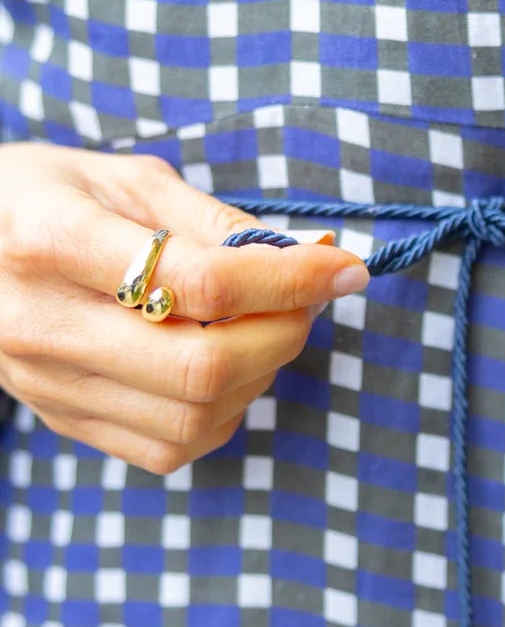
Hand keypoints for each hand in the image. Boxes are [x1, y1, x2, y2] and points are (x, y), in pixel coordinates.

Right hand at [0, 144, 368, 472]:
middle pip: (202, 367)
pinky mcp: (62, 420)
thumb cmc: (44, 197)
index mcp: (51, 239)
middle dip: (284, 335)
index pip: (200, 282)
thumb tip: (310, 259)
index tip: (342, 267)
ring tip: (264, 325)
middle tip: (308, 300)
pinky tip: (226, 366)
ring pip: (193, 418)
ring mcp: (46, 383)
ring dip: (260, 375)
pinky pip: (170, 447)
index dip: (290, 280)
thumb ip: (215, 222)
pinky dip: (224, 413)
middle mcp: (40, 322)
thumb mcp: (122, 179)